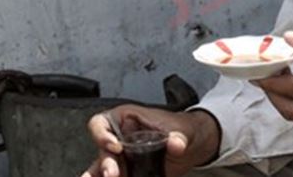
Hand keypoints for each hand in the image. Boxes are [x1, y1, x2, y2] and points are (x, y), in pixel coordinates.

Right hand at [80, 105, 220, 176]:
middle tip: (113, 174)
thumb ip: (179, 136)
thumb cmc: (181, 129)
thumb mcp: (182, 129)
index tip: (116, 147)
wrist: (192, 146)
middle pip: (102, 151)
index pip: (100, 123)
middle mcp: (118, 139)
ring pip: (102, 169)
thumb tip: (177, 143)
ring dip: (100, 175)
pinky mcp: (128, 173)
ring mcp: (122, 159)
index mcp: (125, 120)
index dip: (101, 134)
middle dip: (106, 163)